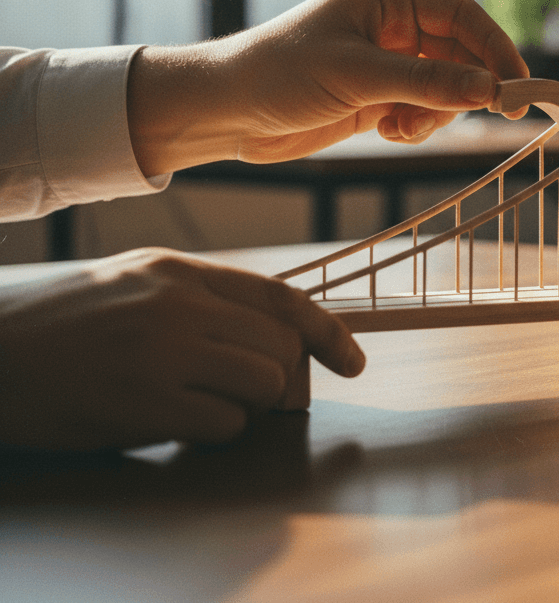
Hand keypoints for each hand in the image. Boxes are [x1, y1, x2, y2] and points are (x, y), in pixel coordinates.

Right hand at [0, 249, 364, 450]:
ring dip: (245, 404)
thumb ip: (204, 297)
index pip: (282, 297)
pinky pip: (223, 425)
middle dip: (277, 375)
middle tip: (242, 388)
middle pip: (280, 347)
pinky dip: (212, 430)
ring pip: (262, 384)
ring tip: (198, 400)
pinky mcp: (144, 405)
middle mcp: (179, 305)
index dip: (328, 332)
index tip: (351, 360)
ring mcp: (163, 354)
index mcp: (180, 271)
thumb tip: (272, 331)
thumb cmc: (64, 321)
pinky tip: (170, 420)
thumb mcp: (137, 281)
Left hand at [128, 0, 528, 174]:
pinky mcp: (377, 98)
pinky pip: (421, 111)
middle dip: (468, 87)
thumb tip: (489, 88)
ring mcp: (386, 64)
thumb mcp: (358, 75)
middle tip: (490, 114)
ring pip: (445, 88)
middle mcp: (393, 28)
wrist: (226, 112)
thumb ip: (426, 82)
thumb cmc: (280, 72)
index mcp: (389, 0)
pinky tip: (388, 131)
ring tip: (403, 126)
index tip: (517, 84)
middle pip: (460, 54)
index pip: (463, 16)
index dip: (496, 47)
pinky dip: (416, 125)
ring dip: (437, 112)